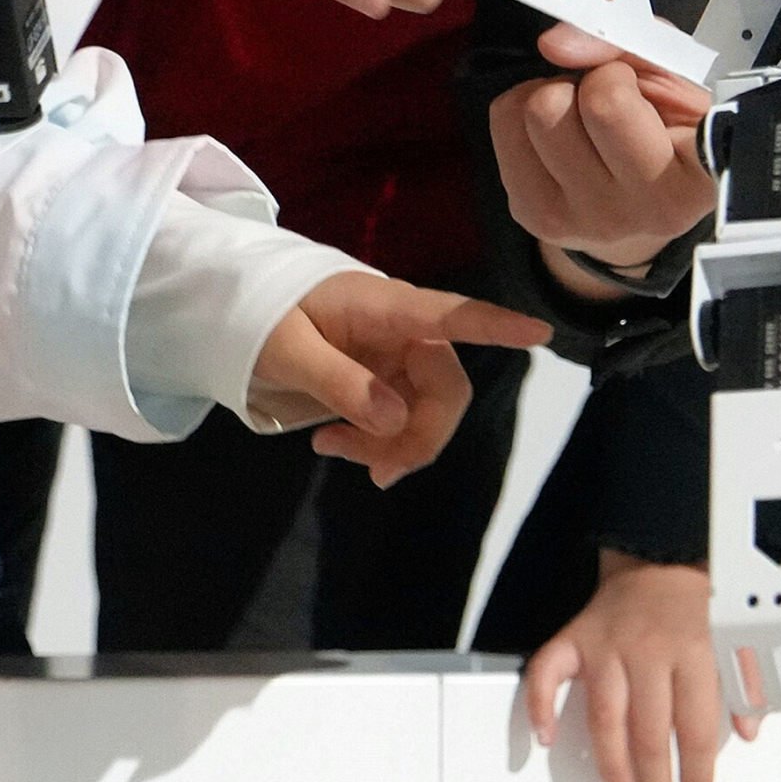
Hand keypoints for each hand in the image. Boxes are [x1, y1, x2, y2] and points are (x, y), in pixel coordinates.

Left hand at [247, 274, 546, 483]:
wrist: (241, 316)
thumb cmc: (262, 317)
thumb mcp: (285, 349)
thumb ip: (338, 381)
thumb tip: (396, 420)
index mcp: (383, 307)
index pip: (449, 315)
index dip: (496, 325)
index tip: (540, 333)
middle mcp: (403, 331)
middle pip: (445, 390)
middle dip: (419, 439)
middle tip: (376, 475)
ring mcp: (398, 358)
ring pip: (426, 414)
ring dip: (391, 447)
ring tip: (330, 450)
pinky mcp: (386, 381)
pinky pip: (402, 422)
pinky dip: (375, 444)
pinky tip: (333, 445)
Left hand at [493, 25, 714, 284]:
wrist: (634, 192)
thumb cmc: (663, 127)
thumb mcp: (672, 75)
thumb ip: (627, 42)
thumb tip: (555, 43)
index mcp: (698, 177)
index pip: (676, 126)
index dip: (654, 92)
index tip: (658, 94)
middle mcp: (646, 210)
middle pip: (599, 102)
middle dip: (598, 80)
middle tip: (611, 95)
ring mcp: (587, 220)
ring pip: (541, 109)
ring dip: (556, 92)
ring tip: (581, 113)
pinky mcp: (535, 215)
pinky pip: (503, 122)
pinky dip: (522, 110)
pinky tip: (556, 128)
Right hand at [522, 552, 752, 781]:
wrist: (658, 554)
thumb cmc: (699, 600)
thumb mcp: (736, 636)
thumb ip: (746, 684)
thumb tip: (748, 733)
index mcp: (694, 651)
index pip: (695, 728)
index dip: (697, 774)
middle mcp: (647, 651)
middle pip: (648, 732)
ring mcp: (607, 645)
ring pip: (605, 717)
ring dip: (611, 765)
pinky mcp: (576, 636)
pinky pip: (548, 672)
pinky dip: (540, 705)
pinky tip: (544, 738)